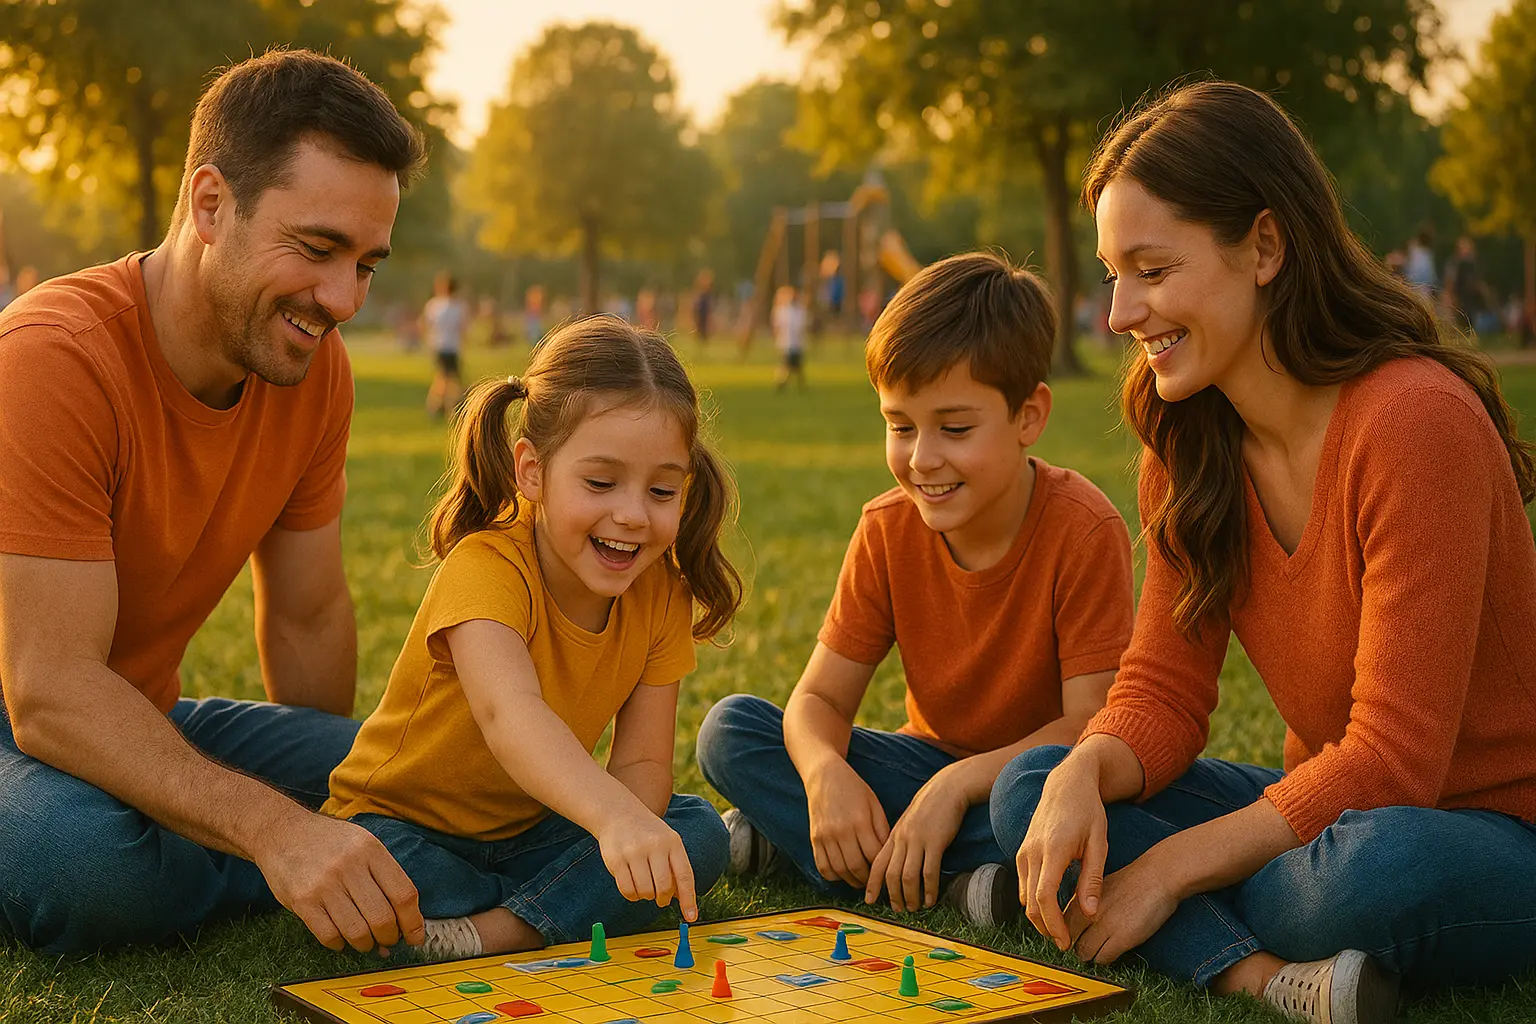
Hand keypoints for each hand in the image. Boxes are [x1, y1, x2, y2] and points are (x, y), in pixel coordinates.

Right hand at [255, 811, 423, 953]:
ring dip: (365, 944)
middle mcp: (350, 866)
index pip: (404, 894)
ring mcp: (324, 884)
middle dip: (389, 938)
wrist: (283, 831)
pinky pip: (329, 936)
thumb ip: (383, 877)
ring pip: (357, 932)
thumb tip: (401, 922)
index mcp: (371, 850)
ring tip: (365, 941)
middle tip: (387, 941)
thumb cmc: (329, 842)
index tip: (415, 936)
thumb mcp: (363, 844)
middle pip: (382, 917)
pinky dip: (339, 944)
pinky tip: (341, 938)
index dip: (413, 922)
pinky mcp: (302, 900)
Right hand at [595, 811, 698, 921]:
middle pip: (664, 887)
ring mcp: (634, 852)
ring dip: (646, 896)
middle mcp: (655, 846)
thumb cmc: (648, 832)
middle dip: (663, 899)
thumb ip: (676, 867)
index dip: (689, 899)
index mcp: (672, 842)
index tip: (691, 917)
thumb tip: (681, 898)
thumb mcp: (668, 842)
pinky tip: (633, 888)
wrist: (618, 813)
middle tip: (660, 899)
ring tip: (645, 888)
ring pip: (645, 891)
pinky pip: (627, 890)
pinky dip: (632, 896)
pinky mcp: (616, 860)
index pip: (685, 876)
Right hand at [804, 758, 889, 887]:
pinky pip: (823, 866)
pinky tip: (842, 873)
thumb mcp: (874, 803)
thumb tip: (888, 853)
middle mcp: (841, 831)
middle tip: (875, 881)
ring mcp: (825, 835)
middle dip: (868, 879)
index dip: (882, 867)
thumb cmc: (853, 788)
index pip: (874, 855)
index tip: (887, 871)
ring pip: (840, 870)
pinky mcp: (814, 838)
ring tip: (860, 880)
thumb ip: (881, 829)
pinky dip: (833, 876)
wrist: (824, 775)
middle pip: (857, 867)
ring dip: (852, 880)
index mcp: (860, 821)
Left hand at [865, 766, 968, 910]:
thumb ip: (901, 840)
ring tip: (914, 908)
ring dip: (910, 896)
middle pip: (891, 874)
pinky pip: (929, 872)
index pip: (877, 864)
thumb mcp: (908, 822)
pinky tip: (930, 899)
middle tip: (898, 910)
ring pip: (908, 876)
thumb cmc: (930, 806)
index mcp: (894, 835)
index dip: (872, 884)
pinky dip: (929, 889)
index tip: (868, 900)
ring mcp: (918, 841)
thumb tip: (897, 861)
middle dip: (892, 896)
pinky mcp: (935, 842)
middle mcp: (902, 839)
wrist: (947, 789)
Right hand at [1015, 758, 1107, 951]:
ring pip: (1023, 896)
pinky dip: (1033, 901)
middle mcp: (1032, 851)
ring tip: (1060, 928)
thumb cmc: (1087, 811)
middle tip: (1063, 942)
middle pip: (1029, 903)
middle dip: (1045, 927)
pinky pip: (1023, 884)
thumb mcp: (1099, 843)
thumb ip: (1092, 880)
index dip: (1053, 924)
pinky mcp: (1021, 851)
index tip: (1065, 942)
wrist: (1066, 783)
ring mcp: (1023, 850)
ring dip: (1038, 916)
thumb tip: (1090, 913)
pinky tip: (1051, 906)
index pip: (1044, 897)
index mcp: (1054, 850)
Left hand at [1066, 850, 1181, 964]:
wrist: (1158, 876)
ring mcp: (1103, 926)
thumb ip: (1086, 901)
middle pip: (1069, 939)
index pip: (1061, 922)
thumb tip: (1078, 920)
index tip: (1072, 937)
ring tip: (1100, 948)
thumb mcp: (1101, 885)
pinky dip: (1105, 958)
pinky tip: (1113, 950)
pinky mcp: (1121, 939)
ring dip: (1090, 954)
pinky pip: (1102, 959)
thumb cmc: (1134, 880)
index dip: (1065, 932)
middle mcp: (1087, 912)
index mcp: (1081, 897)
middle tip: (1085, 946)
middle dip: (1074, 945)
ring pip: (1083, 952)